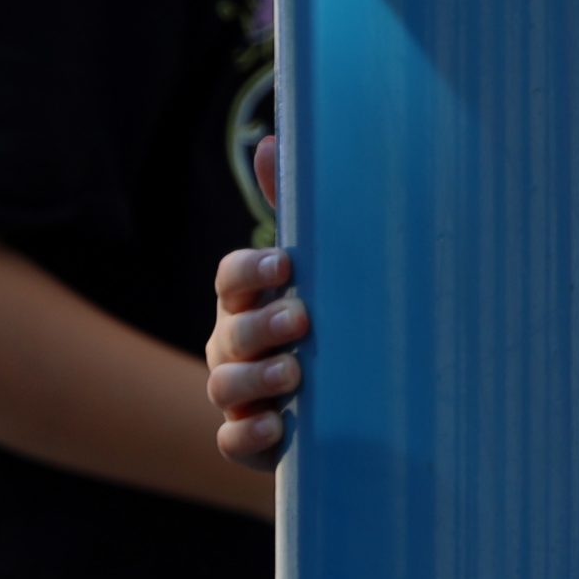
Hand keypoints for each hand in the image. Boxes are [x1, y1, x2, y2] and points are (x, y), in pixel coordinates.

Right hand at [207, 135, 303, 469]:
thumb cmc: (332, 319)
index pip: (232, 276)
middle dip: (260, 326)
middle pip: (228, 332)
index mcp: (250, 298)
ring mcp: (239, 392)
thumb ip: (299, 207)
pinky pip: (231, 440)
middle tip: (302, 322)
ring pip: (222, 385)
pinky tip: (273, 427)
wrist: (356, 400)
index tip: (286, 264)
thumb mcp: (326, 267)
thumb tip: (272, 139)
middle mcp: (235, 343)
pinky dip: (246, 434)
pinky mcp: (252, 438)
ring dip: (255, 380)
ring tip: (293, 377)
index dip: (250, 270)